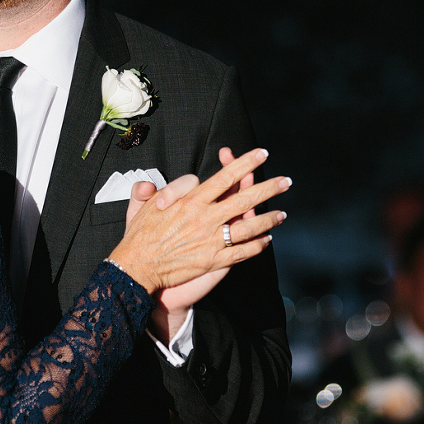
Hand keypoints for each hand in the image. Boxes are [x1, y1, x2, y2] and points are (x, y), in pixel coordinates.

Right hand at [124, 149, 265, 342]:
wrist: (137, 268)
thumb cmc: (139, 236)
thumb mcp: (141, 205)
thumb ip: (150, 189)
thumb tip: (151, 182)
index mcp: (191, 200)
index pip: (225, 176)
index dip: (246, 163)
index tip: (261, 154)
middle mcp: (205, 218)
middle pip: (245, 199)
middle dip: (269, 188)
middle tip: (285, 181)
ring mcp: (211, 240)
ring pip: (249, 227)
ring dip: (269, 219)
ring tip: (282, 213)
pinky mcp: (213, 261)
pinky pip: (242, 252)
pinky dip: (257, 245)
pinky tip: (266, 240)